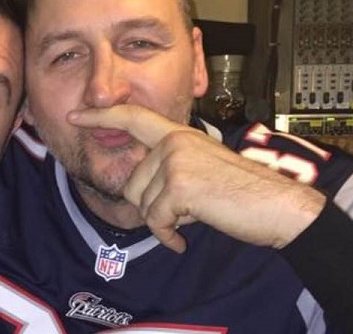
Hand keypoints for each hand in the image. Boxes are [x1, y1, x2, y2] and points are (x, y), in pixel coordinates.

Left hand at [68, 105, 324, 252]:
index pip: (132, 117)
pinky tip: (184, 238)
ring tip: (195, 215)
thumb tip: (140, 187)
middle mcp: (174, 142)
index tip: (74, 114)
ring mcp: (176, 161)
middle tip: (188, 207)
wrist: (278, 206)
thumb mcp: (201, 169)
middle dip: (153, 206)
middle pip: (132, 182)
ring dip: (165, 221)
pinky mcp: (180, 186)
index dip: (100, 116)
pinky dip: (168, 236)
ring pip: (142, 204)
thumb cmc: (242, 193)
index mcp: (179, 134)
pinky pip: (155, 221)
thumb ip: (171, 167)